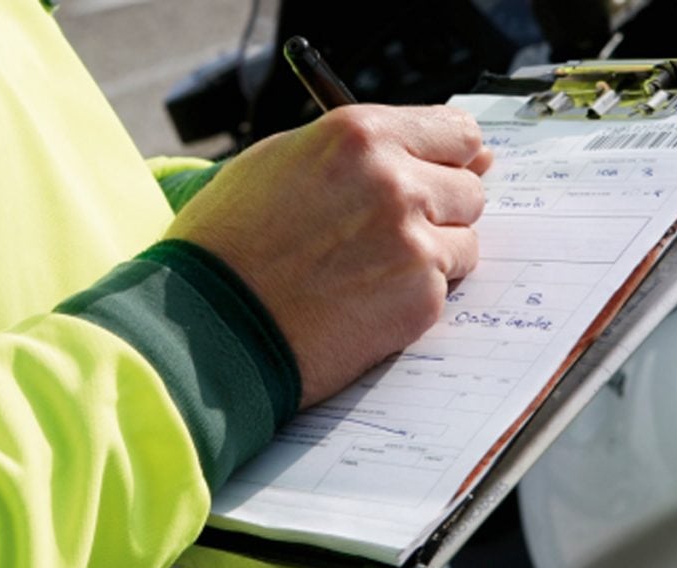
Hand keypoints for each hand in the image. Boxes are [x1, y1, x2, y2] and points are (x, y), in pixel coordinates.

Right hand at [166, 104, 491, 407]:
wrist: (208, 324)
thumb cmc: (231, 243)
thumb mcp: (281, 160)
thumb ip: (361, 151)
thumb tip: (443, 153)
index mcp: (361, 136)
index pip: (458, 133)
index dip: (451, 157)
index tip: (445, 172)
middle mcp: (395, 183)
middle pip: (469, 190)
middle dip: (439, 210)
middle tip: (387, 234)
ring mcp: (413, 244)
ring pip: (465, 243)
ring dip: (430, 257)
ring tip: (368, 273)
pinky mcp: (420, 301)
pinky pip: (444, 291)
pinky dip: (413, 299)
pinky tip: (363, 303)